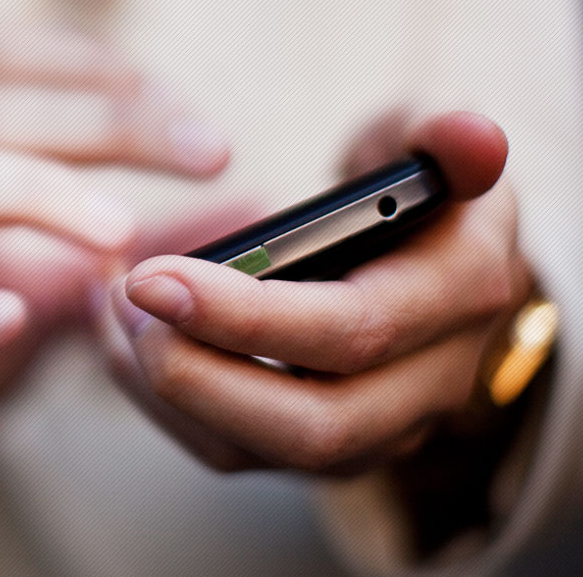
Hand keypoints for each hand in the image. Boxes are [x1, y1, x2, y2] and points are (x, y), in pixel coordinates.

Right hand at [0, 25, 235, 563]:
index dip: (99, 71)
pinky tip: (7, 322)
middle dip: (96, 123)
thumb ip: (142, 249)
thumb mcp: (52, 285)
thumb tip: (256, 208)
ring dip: (24, 194)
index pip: (2, 64)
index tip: (195, 120)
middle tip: (205, 155)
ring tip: (117, 235)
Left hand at [102, 111, 529, 473]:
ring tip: (110, 308)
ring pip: (258, 452)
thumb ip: (436, 130)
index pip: (355, 331)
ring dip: (164, 387)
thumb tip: (472, 138)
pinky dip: (158, 400)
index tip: (152, 275)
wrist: (424, 252)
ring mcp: (375, 427)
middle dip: (194, 373)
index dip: (248, 315)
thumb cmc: (411, 181)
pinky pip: (228, 451)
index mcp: (460, 295)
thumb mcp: (424, 137)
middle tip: (120, 299)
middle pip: (312, 426)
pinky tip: (119, 336)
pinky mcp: (315, 444)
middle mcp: (430, 383)